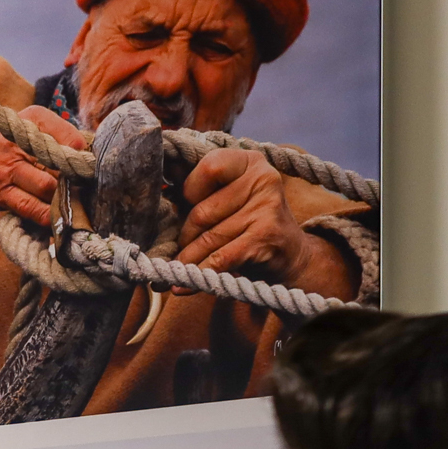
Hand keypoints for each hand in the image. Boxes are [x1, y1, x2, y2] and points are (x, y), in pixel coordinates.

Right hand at [0, 108, 86, 227]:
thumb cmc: (6, 141)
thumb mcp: (30, 122)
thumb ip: (60, 131)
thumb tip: (89, 149)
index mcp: (32, 121)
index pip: (67, 135)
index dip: (83, 153)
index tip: (91, 164)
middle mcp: (19, 143)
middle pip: (59, 163)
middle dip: (77, 178)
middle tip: (88, 187)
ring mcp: (8, 170)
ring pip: (47, 186)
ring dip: (64, 196)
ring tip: (75, 202)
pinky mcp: (0, 194)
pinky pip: (29, 207)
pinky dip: (46, 215)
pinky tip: (56, 218)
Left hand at [175, 148, 356, 298]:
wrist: (289, 255)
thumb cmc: (246, 224)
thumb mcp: (226, 198)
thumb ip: (197, 189)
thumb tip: (157, 183)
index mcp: (249, 161)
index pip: (208, 168)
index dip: (189, 191)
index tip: (187, 205)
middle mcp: (263, 178)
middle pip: (202, 211)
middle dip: (185, 237)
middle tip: (180, 252)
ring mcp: (267, 207)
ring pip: (208, 239)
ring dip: (188, 261)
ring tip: (178, 272)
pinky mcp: (266, 236)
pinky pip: (220, 259)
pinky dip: (199, 275)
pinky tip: (182, 286)